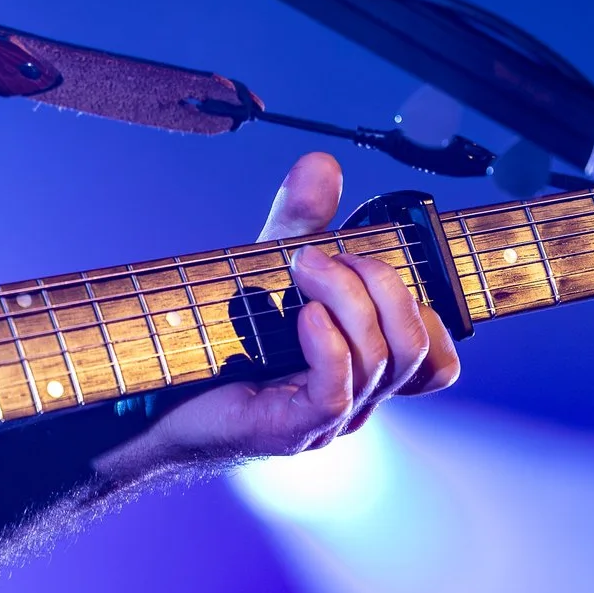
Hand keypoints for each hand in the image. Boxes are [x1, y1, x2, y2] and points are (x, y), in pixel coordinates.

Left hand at [97, 152, 459, 484]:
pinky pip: (337, 391)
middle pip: (418, 348)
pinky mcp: (292, 430)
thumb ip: (302, 219)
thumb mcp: (268, 266)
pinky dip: (329, 344)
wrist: (153, 389)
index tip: (375, 261)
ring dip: (348, 299)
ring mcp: (329, 420)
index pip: (439, 360)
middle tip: (324, 256)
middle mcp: (358, 397)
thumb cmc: (219, 333)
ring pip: (383, 362)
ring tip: (302, 268)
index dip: (429, 310)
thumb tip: (323, 163)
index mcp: (366, 366)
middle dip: (385, 286)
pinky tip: (302, 316)